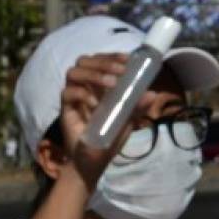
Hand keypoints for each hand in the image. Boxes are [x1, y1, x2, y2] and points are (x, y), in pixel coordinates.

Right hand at [59, 53, 157, 188]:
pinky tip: (95, 105)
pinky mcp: (65, 110)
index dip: (112, 56)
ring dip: (93, 74)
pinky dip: (82, 94)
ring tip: (110, 84)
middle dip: (103, 62)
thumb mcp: (126, 122)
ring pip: (73, 72)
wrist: (91, 162)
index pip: (100, 60)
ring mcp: (74, 97)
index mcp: (99, 85)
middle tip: (119, 73)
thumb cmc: (108, 141)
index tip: (127, 60)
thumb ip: (137, 108)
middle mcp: (85, 87)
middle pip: (84, 61)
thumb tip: (153, 93)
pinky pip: (67, 93)